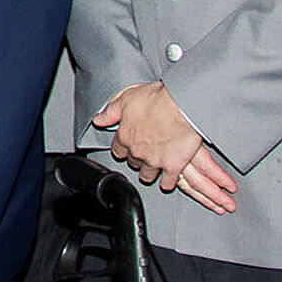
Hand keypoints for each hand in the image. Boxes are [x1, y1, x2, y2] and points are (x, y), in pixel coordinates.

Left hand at [94, 81, 234, 210]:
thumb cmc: (157, 99)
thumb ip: (110, 112)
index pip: (118, 151)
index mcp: (125, 136)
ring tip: (155, 166)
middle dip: (137, 158)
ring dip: (150, 171)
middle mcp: (137, 151)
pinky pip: (167, 182)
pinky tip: (168, 178)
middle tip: (145, 151)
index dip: (123, 149)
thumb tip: (98, 120)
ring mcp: (154, 161)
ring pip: (147, 175)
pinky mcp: (173, 166)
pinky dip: (168, 181)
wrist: (182, 105)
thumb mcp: (126, 99)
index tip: (128, 147)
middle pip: (132, 162)